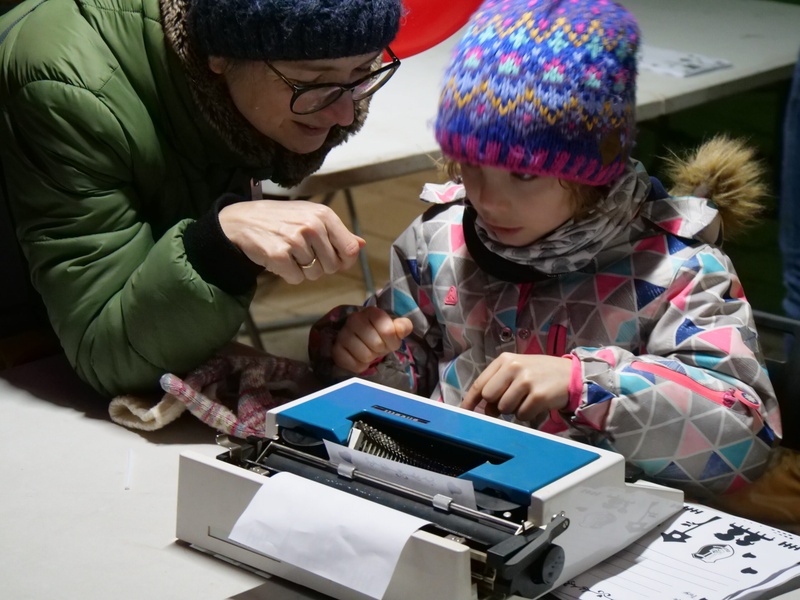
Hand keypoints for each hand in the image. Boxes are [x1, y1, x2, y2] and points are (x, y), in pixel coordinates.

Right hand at [219, 200, 364, 283]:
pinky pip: (296, 279)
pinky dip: (288, 274)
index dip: (344, 261)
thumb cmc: (281, 219)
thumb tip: (361, 245)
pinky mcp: (279, 255)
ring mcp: (295, 240)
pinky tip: (279, 259)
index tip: (334, 260)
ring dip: (302, 270)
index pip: (350, 249)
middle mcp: (312, 226)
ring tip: (289, 253)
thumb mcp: (311, 217)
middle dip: (320, 266)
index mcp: (324, 215)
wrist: (242, 220)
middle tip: (303, 254)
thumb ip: (338, 233)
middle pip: (332, 266)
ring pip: (314, 274)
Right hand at [332, 307, 413, 373]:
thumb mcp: (394, 329)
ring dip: (370, 358)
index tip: (388, 339)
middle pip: (377, 344)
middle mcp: (354, 319)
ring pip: (365, 355)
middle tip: (377, 346)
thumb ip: (402, 326)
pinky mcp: (336, 350)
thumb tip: (403, 327)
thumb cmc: (380, 334)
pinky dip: (360, 366)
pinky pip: (354, 365)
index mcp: (371, 312)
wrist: (362, 341)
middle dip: (380, 349)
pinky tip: (359, 358)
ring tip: (368, 351)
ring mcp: (343, 334)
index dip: (392, 340)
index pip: (388, 331)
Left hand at [460, 353, 571, 420]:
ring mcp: (526, 381)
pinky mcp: (538, 395)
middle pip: (489, 397)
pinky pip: (522, 415)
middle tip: (512, 400)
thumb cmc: (540, 373)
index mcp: (505, 359)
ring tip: (527, 399)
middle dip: (497, 405)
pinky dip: (528, 414)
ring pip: (505, 409)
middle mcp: (514, 367)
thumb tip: (485, 409)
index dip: (470, 400)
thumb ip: (498, 385)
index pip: (479, 383)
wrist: (571, 374)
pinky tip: (537, 404)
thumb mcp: (517, 371)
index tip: (464, 411)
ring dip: (514, 410)